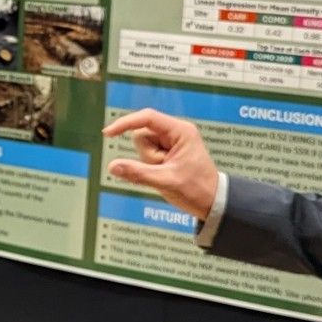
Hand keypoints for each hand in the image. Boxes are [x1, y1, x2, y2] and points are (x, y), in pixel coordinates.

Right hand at [102, 108, 220, 218]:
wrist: (213, 203)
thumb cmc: (197, 190)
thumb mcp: (166, 182)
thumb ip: (138, 173)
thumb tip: (112, 166)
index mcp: (181, 132)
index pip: (147, 118)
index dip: (125, 123)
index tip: (108, 134)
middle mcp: (176, 133)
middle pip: (143, 135)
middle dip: (147, 155)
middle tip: (164, 170)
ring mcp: (171, 142)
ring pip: (143, 146)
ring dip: (149, 162)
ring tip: (167, 173)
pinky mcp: (168, 152)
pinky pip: (148, 155)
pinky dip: (151, 166)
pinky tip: (166, 174)